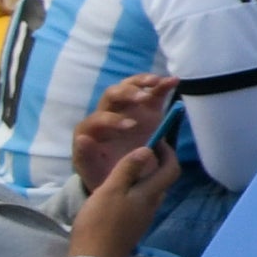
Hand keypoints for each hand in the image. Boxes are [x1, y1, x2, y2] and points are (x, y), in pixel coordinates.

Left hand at [66, 72, 177, 194]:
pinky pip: (152, 92)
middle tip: (142, 99)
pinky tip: (173, 81)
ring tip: (157, 82)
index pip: (99, 117)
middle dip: (127, 93)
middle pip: (112, 94)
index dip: (113, 119)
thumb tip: (84, 138)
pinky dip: (161, 85)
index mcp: (92, 128)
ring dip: (142, 82)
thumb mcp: (92, 169)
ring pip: (129, 86)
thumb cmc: (104, 172)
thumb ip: (86, 156)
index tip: (131, 127)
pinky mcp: (146, 108)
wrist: (123, 174)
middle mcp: (108, 113)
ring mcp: (128, 108)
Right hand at [68, 137, 176, 256]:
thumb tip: (148, 150)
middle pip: (161, 181)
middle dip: (155, 163)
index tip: (156, 139)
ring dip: (142, 177)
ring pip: (148, 192)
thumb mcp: (111, 191)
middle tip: (137, 150)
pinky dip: (132, 191)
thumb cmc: (100, 223)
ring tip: (123, 167)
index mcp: (150, 195)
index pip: (171, 170)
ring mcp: (141, 219)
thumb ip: (128, 170)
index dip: (168, 152)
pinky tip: (114, 191)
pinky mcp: (130, 228)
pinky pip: (137, 203)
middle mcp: (151, 207)